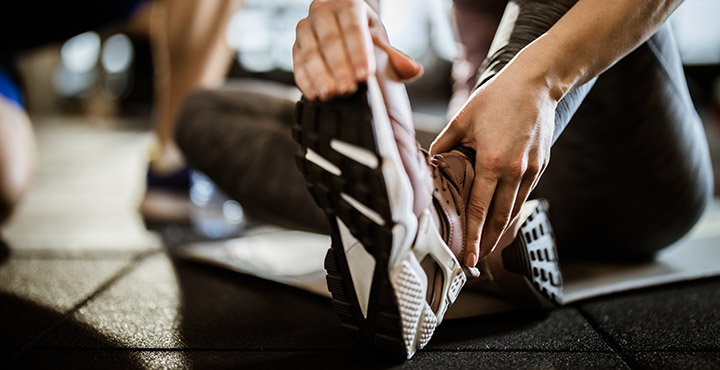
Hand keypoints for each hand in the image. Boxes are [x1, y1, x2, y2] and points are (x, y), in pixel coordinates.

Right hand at [292, 0, 422, 100]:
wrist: (339, 20)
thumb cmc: (360, 30)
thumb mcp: (378, 37)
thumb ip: (393, 55)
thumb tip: (413, 70)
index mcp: (347, 5)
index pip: (353, 28)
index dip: (359, 52)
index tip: (365, 74)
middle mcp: (322, 12)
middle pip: (330, 41)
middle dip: (339, 67)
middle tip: (348, 89)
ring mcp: (306, 28)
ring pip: (310, 52)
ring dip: (320, 75)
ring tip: (330, 94)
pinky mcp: (295, 46)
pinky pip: (297, 63)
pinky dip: (305, 80)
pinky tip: (314, 94)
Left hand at [430, 66, 556, 267]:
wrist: (538, 83)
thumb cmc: (497, 97)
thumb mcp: (462, 118)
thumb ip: (444, 144)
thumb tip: (429, 164)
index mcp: (491, 162)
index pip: (478, 209)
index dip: (472, 236)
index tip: (467, 257)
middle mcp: (513, 171)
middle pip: (498, 218)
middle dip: (486, 243)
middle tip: (475, 261)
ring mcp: (530, 170)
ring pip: (514, 210)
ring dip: (500, 231)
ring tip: (487, 246)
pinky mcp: (540, 166)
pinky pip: (524, 195)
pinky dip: (512, 210)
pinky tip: (502, 218)